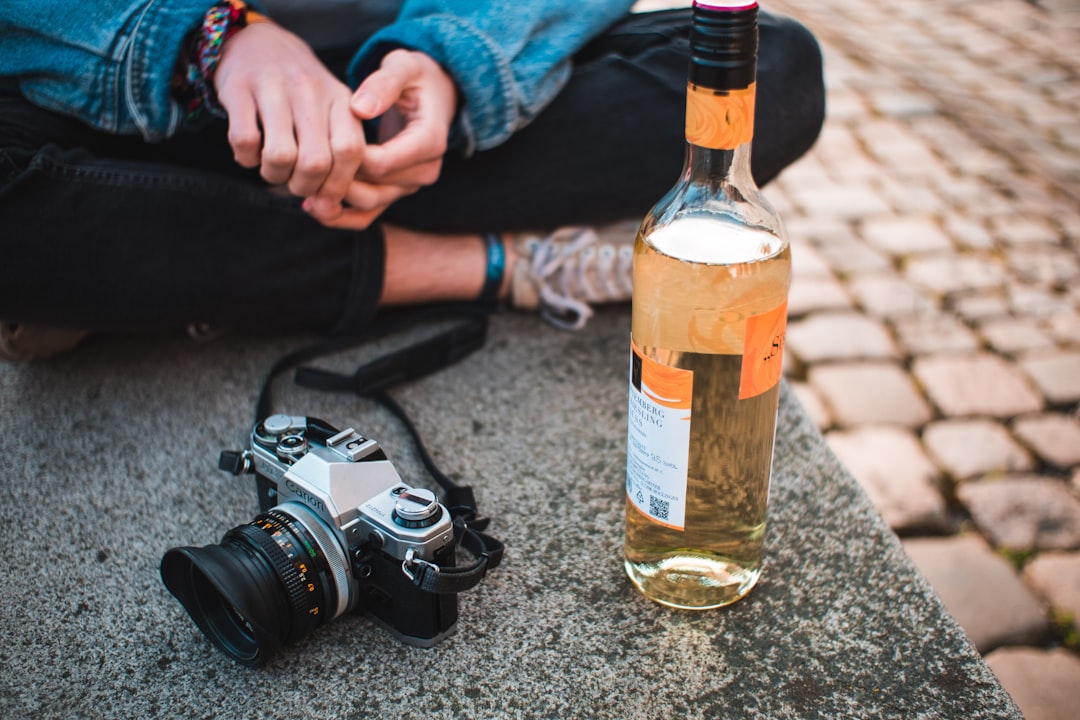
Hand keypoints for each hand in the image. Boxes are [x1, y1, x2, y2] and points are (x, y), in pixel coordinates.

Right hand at [214, 22, 365, 208]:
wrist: (256, 41)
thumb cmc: (300, 93)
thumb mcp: (331, 111)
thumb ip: (338, 151)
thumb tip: (330, 206)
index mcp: (340, 99)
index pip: (350, 152)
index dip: (337, 186)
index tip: (325, 200)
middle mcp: (310, 90)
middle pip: (315, 162)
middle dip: (304, 187)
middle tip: (295, 185)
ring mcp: (274, 87)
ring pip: (279, 155)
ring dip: (274, 175)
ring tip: (272, 169)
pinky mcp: (238, 88)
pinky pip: (244, 140)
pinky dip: (245, 158)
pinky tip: (248, 153)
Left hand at [305, 49, 457, 229]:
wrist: (432, 96)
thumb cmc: (415, 77)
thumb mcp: (403, 66)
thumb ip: (384, 84)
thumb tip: (360, 109)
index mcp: (429, 141)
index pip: (382, 163)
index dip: (345, 158)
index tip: (314, 143)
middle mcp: (423, 171)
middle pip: (373, 189)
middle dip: (335, 181)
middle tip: (297, 169)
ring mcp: (409, 186)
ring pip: (368, 205)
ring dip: (333, 202)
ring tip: (299, 188)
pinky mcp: (396, 193)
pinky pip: (367, 216)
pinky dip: (339, 216)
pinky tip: (311, 206)